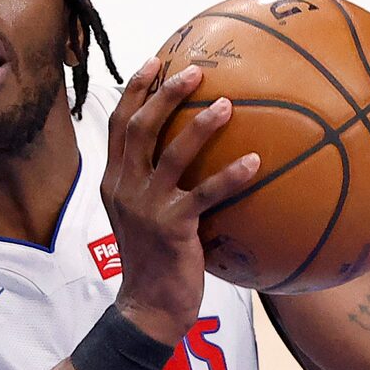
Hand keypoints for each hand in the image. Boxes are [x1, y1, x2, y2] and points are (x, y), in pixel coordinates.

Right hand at [101, 57, 260, 345]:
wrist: (147, 307)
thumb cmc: (155, 261)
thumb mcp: (142, 217)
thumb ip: (154, 185)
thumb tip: (187, 157)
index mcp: (115, 181)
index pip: (119, 126)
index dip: (134, 91)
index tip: (154, 62)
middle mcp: (125, 188)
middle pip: (140, 128)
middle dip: (164, 93)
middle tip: (194, 71)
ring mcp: (147, 207)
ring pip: (170, 154)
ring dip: (199, 125)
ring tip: (226, 104)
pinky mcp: (173, 227)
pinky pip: (205, 194)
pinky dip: (230, 176)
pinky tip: (254, 161)